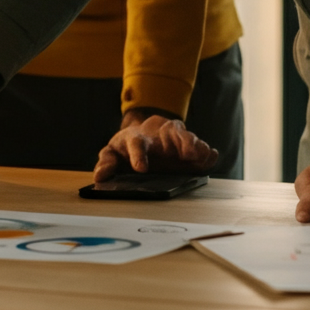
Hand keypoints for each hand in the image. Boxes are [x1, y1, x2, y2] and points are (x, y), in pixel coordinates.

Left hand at [93, 114, 218, 180]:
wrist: (142, 134)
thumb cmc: (126, 147)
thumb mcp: (113, 153)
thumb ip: (107, 163)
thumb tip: (100, 176)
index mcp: (136, 138)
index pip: (136, 143)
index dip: (138, 155)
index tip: (140, 168)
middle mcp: (158, 135)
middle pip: (170, 133)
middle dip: (181, 142)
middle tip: (188, 155)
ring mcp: (174, 137)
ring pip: (186, 136)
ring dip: (194, 145)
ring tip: (200, 156)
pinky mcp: (188, 145)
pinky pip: (199, 146)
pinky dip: (205, 152)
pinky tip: (210, 157)